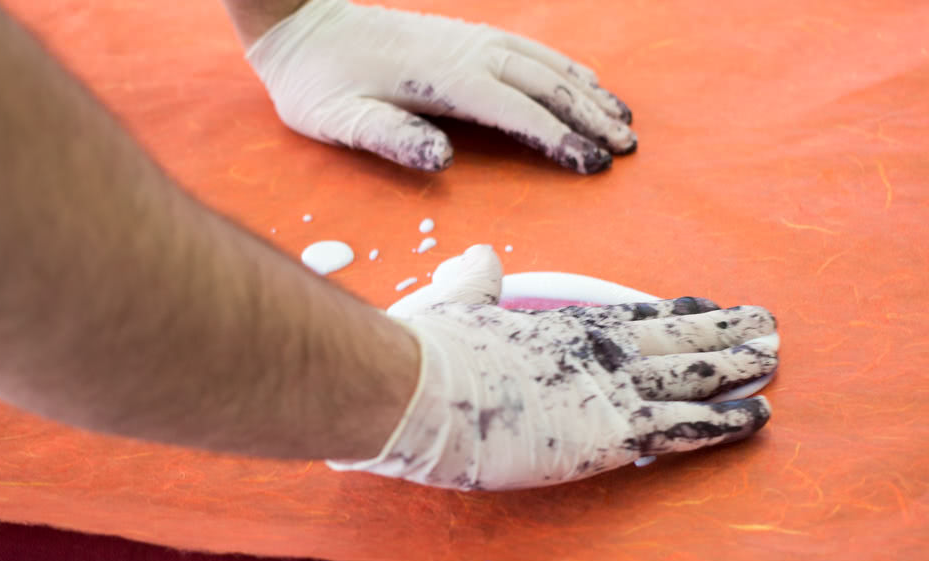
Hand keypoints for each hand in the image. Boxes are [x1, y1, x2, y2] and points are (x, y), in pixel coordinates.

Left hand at [246, 0, 635, 173]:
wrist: (301, 28)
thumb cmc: (317, 84)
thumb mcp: (341, 120)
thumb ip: (392, 137)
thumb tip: (444, 160)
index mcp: (444, 78)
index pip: (518, 112)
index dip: (559, 139)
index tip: (593, 164)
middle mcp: (467, 52)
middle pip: (545, 83)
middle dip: (590, 117)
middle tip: (628, 147)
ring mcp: (469, 39)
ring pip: (545, 62)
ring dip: (587, 90)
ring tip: (623, 117)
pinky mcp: (464, 37)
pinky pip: (529, 49)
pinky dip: (564, 66)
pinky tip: (581, 81)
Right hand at [329, 246, 778, 489]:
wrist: (417, 387)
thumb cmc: (428, 351)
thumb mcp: (455, 306)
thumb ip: (476, 283)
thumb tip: (480, 258)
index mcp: (561, 323)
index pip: (633, 316)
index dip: (674, 313)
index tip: (705, 305)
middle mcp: (598, 350)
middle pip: (676, 336)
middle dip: (723, 330)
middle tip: (764, 324)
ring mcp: (611, 389)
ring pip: (694, 374)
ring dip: (738, 367)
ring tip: (774, 357)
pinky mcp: (614, 433)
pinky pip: (687, 427)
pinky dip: (726, 422)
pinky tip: (759, 416)